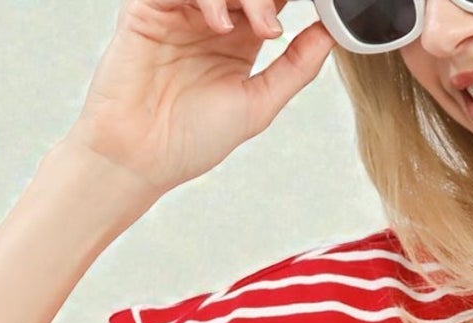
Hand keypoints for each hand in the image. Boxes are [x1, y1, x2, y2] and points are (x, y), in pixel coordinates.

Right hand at [67, 0, 335, 198]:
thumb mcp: (259, 104)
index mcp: (240, 38)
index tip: (320, 7)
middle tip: (280, 25)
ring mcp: (180, 10)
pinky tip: (219, 25)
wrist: (140, 158)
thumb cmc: (192, 140)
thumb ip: (297, 68)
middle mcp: (212, 18)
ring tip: (262, 29)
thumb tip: (332, 34)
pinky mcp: (148, 7)